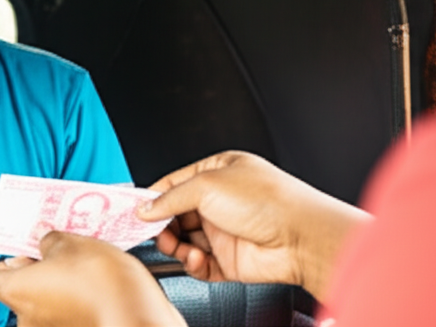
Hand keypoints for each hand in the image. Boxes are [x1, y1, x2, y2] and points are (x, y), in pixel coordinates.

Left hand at [0, 231, 186, 326]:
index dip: (9, 259)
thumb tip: (46, 244)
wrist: (139, 318)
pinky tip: (96, 285)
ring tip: (85, 267)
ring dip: (60, 285)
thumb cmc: (104, 285)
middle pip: (21, 290)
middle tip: (60, 252)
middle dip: (39, 270)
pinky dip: (76, 302)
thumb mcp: (73, 243)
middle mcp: (28, 319)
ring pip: (45, 303)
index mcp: (17, 292)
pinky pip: (66, 314)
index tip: (26, 248)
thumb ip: (50, 241)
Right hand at [138, 151, 371, 301]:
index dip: (154, 197)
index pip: (175, 183)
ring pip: (186, 241)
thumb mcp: (207, 185)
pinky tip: (197, 258)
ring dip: (177, 245)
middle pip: (177, 214)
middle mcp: (222, 200)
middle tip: (154, 231)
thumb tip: (146, 207)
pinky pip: (200, 264)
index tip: (135, 210)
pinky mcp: (230, 259)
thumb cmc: (268, 201)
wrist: (300, 237)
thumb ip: (171, 197)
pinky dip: (193, 263)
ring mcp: (226, 230)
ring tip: (177, 246)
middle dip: (162, 225)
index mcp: (219, 172)